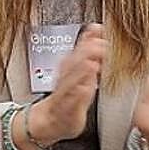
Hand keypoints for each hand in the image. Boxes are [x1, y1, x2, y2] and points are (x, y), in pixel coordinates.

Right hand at [27, 24, 106, 144]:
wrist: (49, 120)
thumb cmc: (66, 96)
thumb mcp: (77, 70)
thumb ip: (86, 50)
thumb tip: (96, 29)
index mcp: (68, 68)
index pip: (78, 50)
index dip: (87, 39)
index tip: (97, 28)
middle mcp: (65, 79)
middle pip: (73, 63)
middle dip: (85, 53)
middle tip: (99, 44)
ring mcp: (64, 94)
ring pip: (71, 81)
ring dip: (81, 73)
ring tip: (92, 64)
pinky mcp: (66, 109)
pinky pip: (72, 101)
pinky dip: (79, 95)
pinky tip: (86, 88)